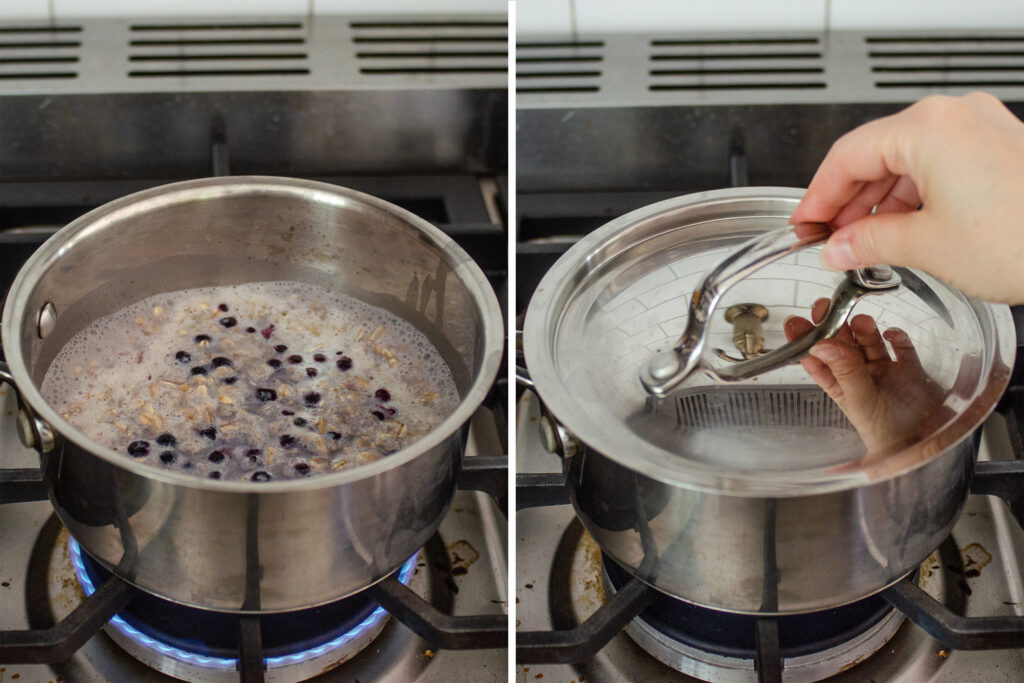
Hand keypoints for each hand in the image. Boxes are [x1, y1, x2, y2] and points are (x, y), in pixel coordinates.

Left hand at [783, 299, 947, 457]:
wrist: (929, 447)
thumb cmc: (889, 435)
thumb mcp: (862, 402)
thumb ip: (846, 372)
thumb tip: (822, 345)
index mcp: (841, 388)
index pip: (818, 361)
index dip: (806, 342)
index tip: (795, 323)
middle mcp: (861, 378)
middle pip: (843, 346)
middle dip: (833, 327)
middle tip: (823, 307)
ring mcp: (886, 372)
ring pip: (870, 344)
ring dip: (863, 331)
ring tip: (859, 320)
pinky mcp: (911, 370)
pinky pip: (902, 348)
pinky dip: (897, 338)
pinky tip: (892, 334)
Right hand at [789, 92, 1023, 303]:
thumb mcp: (926, 246)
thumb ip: (869, 241)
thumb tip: (840, 246)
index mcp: (927, 128)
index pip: (847, 157)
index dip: (817, 197)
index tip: (804, 225)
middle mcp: (955, 117)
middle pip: (877, 154)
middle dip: (850, 202)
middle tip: (830, 240)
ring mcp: (982, 130)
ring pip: (909, 162)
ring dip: (882, 204)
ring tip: (866, 245)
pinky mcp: (1002, 150)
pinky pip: (941, 167)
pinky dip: (916, 199)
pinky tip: (905, 232)